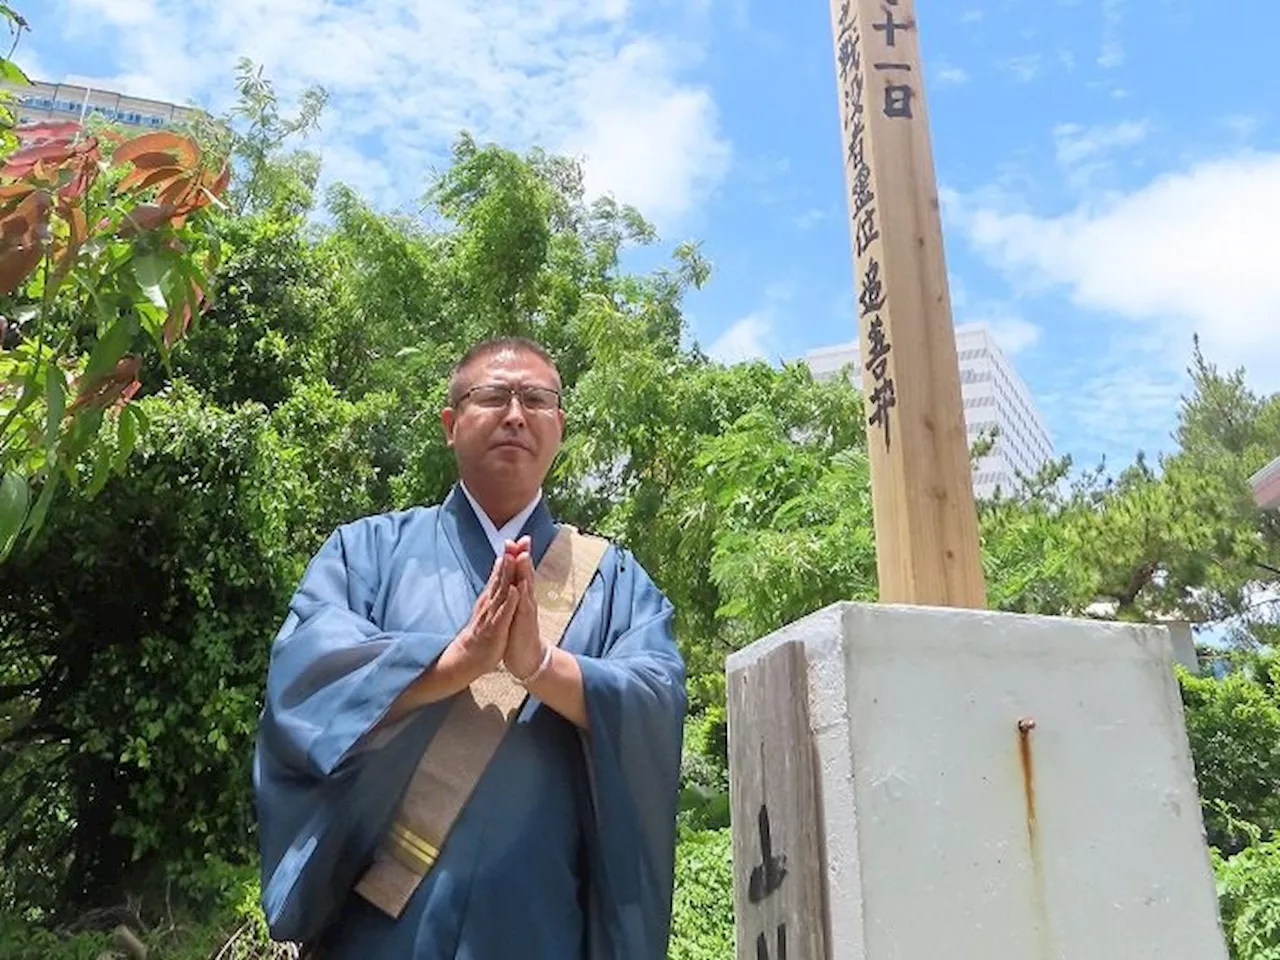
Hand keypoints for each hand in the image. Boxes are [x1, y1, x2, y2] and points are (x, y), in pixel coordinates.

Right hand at [451, 551, 519, 677]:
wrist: (469, 656)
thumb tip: (502, 561)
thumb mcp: (490, 604)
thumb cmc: (482, 629)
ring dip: (507, 575)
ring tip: (513, 558)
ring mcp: (491, 614)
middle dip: (508, 559)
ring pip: (501, 592)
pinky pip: (503, 614)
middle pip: (500, 577)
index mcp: (491, 596)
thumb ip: (496, 583)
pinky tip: (514, 591)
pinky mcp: (495, 629)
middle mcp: (490, 602)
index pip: (501, 572)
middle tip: (514, 540)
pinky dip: (509, 602)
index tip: (518, 538)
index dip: (510, 556)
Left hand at [502, 542, 544, 680]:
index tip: (515, 538)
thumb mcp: (516, 609)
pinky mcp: (525, 624)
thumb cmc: (519, 632)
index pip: (520, 572)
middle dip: (523, 557)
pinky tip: (520, 586)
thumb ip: (516, 592)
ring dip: (525, 572)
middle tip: (523, 539)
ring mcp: (527, 611)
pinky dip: (522, 596)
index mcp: (521, 596)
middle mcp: (526, 600)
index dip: (518, 555)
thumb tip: (513, 577)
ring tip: (523, 556)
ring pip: (526, 587)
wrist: (527, 657)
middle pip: (525, 574)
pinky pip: (524, 608)